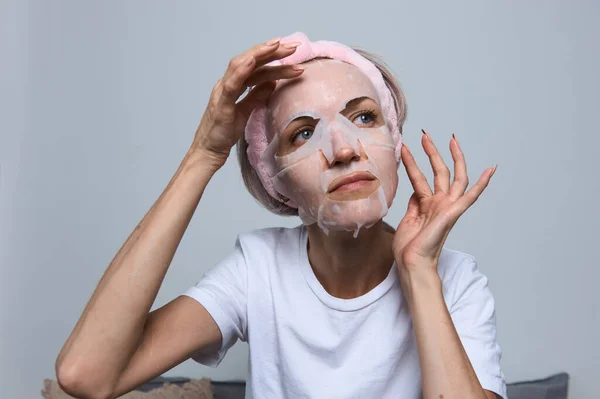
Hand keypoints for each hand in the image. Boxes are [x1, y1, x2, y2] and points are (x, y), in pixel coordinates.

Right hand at [191, 37, 304, 166]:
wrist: (208, 151)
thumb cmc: (223, 133)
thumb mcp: (245, 111)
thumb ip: (256, 96)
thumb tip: (273, 82)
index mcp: (233, 85)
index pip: (255, 66)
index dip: (272, 56)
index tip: (291, 51)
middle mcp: (226, 84)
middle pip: (250, 61)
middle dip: (272, 51)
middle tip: (294, 46)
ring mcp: (222, 92)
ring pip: (241, 66)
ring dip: (261, 55)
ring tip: (280, 47)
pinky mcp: (221, 104)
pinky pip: (231, 83)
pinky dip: (242, 70)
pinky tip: (253, 60)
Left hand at [393, 130, 496, 277]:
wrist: (411, 263)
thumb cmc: (409, 247)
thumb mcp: (408, 219)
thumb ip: (415, 204)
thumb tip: (416, 191)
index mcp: (427, 206)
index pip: (421, 179)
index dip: (414, 162)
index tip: (407, 148)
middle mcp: (439, 204)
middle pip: (439, 172)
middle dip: (432, 152)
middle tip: (425, 134)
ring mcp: (447, 207)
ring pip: (453, 177)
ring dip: (450, 157)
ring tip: (447, 138)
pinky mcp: (453, 213)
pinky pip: (470, 196)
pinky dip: (482, 183)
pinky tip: (491, 170)